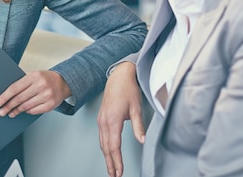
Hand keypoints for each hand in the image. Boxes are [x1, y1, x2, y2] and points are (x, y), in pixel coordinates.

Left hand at [0, 70, 70, 117]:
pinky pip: (34, 111)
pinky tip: (23, 111)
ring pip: (26, 106)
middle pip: (19, 98)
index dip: (4, 97)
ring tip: (11, 113)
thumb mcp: (34, 75)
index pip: (15, 88)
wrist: (63, 82)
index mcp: (34, 76)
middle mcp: (41, 85)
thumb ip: (22, 84)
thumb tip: (6, 96)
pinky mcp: (50, 104)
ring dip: (16, 111)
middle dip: (8, 106)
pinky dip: (27, 112)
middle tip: (1, 111)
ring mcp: (46, 95)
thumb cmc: (45, 79)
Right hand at [97, 62, 144, 176]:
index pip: (114, 146)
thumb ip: (138, 126)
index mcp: (113, 120)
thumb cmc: (127, 89)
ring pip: (102, 143)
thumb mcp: (136, 108)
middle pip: (106, 147)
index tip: (119, 172)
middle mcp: (104, 121)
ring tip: (111, 168)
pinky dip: (104, 147)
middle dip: (110, 163)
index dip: (117, 161)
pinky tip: (108, 152)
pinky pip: (101, 136)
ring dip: (106, 157)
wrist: (119, 76)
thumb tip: (141, 140)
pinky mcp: (101, 118)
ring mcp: (101, 120)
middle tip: (114, 176)